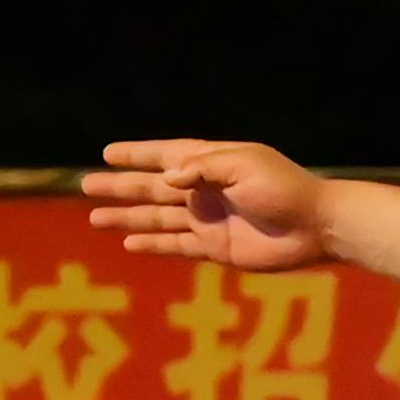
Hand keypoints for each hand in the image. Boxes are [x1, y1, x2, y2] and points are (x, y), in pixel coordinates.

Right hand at [84, 138, 332, 271]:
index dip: (137, 154)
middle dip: (120, 186)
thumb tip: (167, 177)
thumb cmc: (284, 188)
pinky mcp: (215, 247)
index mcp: (212, 163)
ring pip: (157, 217)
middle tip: (85, 184)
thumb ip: (204, 168)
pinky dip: (152, 243)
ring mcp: (208, 219)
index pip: (166, 155)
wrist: (315, 227)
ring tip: (95, 218)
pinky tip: (129, 241)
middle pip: (152, 187)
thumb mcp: (244, 166)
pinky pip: (175, 245)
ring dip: (126, 216)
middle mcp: (205, 190)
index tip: (108, 153)